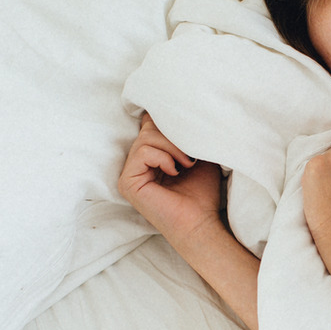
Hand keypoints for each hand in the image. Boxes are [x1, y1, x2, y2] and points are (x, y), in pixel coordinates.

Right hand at [118, 113, 224, 247]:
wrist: (201, 222)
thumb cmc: (202, 192)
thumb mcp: (197, 153)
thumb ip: (185, 132)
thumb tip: (179, 107)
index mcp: (150, 157)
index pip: (150, 124)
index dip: (169, 123)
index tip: (189, 133)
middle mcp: (136, 164)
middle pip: (148, 128)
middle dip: (174, 136)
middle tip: (191, 156)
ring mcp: (130, 174)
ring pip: (146, 138)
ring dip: (172, 147)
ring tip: (187, 164)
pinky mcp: (127, 183)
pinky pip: (142, 152)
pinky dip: (163, 158)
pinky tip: (175, 172)